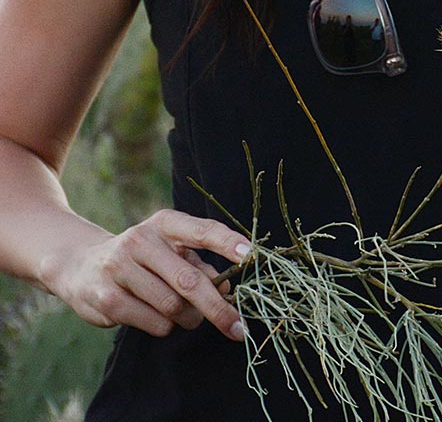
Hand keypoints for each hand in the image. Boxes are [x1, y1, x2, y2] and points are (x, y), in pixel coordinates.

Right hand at [41, 209, 249, 340]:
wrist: (82, 265)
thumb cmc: (144, 258)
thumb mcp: (171, 250)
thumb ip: (200, 265)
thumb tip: (227, 289)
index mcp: (165, 224)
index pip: (202, 230)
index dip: (228, 242)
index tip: (252, 255)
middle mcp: (142, 241)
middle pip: (190, 280)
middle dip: (218, 308)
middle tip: (239, 327)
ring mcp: (121, 268)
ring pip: (173, 306)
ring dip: (189, 319)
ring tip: (187, 315)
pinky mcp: (107, 298)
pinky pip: (154, 323)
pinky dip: (165, 326)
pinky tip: (156, 316)